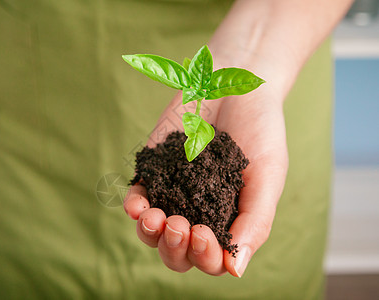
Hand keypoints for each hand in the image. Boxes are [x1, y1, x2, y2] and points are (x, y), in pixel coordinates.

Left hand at [124, 85, 287, 276]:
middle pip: (178, 253)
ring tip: (155, 217)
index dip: (205, 256)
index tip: (204, 232)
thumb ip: (254, 223)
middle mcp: (199, 213)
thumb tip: (235, 270)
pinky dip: (134, 207)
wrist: (235, 84)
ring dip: (150, 233)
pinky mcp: (154, 172)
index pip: (212, 259)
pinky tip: (137, 204)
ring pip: (153, 233)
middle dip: (174, 248)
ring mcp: (173, 194)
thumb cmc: (259, 130)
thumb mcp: (266, 177)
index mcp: (229, 221)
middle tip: (179, 225)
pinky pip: (137, 199)